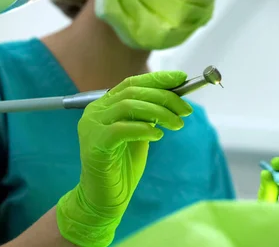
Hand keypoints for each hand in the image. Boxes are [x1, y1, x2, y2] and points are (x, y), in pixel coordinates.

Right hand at [56, 71, 192, 246]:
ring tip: (177, 124)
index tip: (182, 79)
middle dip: (164, 97)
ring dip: (159, 112)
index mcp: (104, 106)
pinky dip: (144, 129)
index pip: (131, 83)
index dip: (157, 79)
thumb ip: (150, 115)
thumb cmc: (123, 167)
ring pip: (128, 106)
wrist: (104, 198)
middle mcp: (95, 112)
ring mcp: (92, 127)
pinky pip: (121, 129)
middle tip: (186, 109)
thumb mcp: (140, 134)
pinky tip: (158, 135)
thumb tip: (175, 98)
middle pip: (133, 92)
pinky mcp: (95, 145)